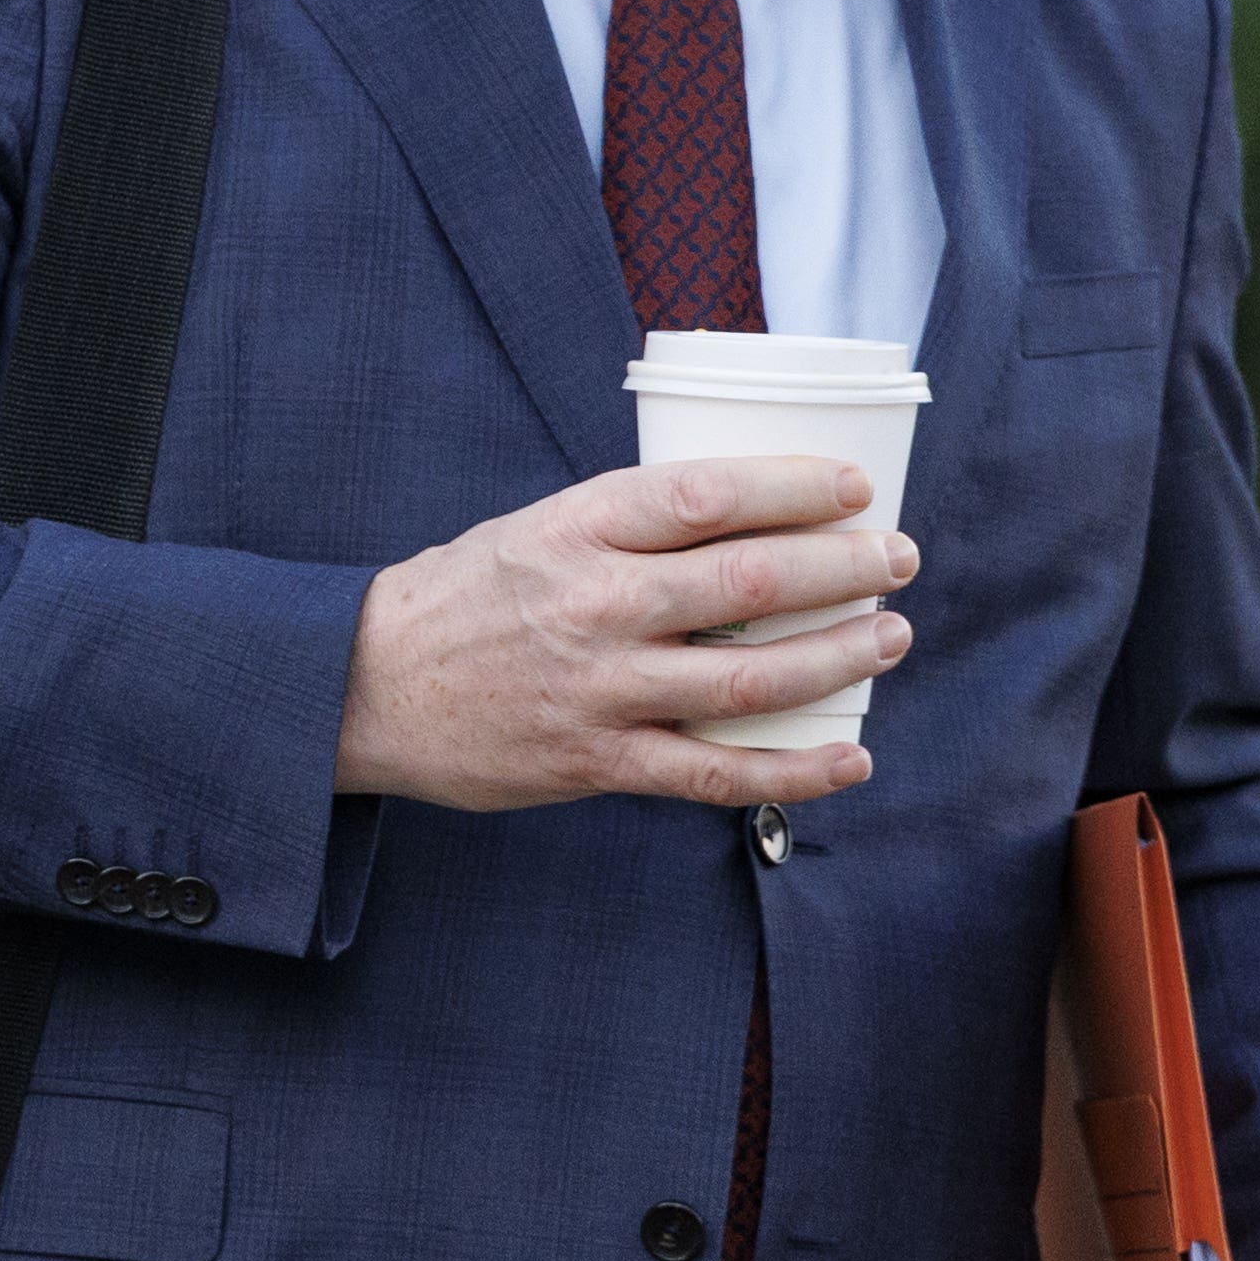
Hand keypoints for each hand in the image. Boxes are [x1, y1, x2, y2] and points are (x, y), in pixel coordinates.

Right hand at [334, 456, 919, 814]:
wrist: (362, 687)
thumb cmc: (461, 600)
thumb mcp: (536, 528)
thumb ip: (630, 525)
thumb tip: (750, 519)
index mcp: (577, 529)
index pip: (711, 494)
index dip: (798, 487)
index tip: (855, 488)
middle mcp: (594, 604)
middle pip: (750, 581)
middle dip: (844, 568)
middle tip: (896, 558)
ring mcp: (599, 689)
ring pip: (750, 680)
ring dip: (839, 658)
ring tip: (889, 637)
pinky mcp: (596, 762)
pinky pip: (713, 773)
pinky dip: (792, 772)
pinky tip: (849, 759)